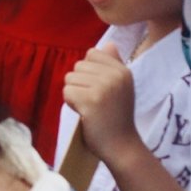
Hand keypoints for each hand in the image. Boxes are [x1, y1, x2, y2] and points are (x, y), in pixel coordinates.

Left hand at [64, 46, 141, 166]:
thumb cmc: (117, 117)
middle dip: (80, 84)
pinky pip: (67, 92)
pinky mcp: (91, 100)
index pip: (92, 54)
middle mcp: (115, 76)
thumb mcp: (121, 87)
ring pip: (70, 78)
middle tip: (94, 102)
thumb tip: (108, 44)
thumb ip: (113, 65)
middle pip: (78, 66)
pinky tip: (85, 114)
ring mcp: (104, 87)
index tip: (99, 90)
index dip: (88, 72)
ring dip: (74, 94)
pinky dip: (71, 104)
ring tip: (90, 108)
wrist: (121, 145)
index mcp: (123, 70)